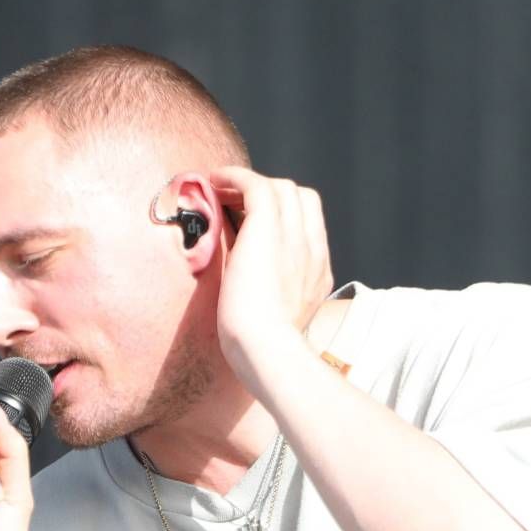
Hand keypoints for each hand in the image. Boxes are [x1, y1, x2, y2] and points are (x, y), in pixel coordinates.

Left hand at [209, 167, 333, 392]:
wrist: (268, 352)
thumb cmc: (261, 352)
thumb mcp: (271, 324)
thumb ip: (267, 302)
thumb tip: (243, 290)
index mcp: (316, 275)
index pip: (310, 227)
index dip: (285, 216)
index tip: (253, 222)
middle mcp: (312, 252)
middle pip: (301, 200)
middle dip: (270, 195)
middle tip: (235, 203)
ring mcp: (295, 238)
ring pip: (282, 189)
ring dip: (250, 185)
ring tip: (220, 190)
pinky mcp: (270, 229)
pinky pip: (256, 186)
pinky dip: (235, 178)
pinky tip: (214, 181)